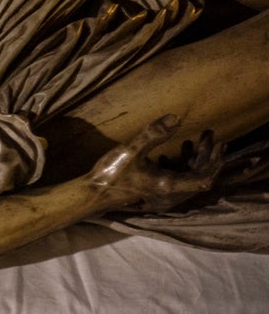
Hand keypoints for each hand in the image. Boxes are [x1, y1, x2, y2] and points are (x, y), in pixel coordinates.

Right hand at [88, 115, 223, 211]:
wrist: (93, 195)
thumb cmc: (110, 174)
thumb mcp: (130, 150)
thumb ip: (154, 134)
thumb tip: (176, 117)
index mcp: (169, 185)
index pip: (205, 177)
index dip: (215, 162)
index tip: (219, 144)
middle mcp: (170, 194)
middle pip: (199, 177)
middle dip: (206, 156)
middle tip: (209, 136)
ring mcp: (163, 196)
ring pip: (187, 179)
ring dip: (193, 161)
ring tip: (192, 141)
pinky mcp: (154, 194)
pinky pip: (176, 182)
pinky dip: (179, 167)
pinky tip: (167, 155)